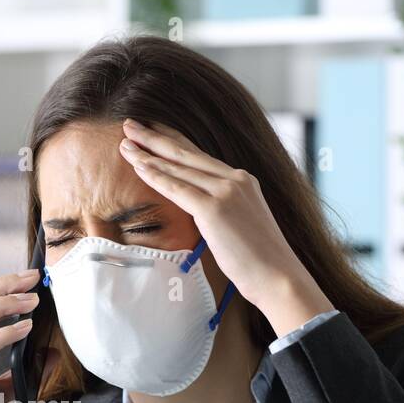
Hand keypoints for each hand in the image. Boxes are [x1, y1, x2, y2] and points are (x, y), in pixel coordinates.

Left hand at [118, 118, 333, 337]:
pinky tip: (138, 167)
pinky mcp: (215, 208)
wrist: (278, 277)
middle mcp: (236, 179)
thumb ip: (221, 210)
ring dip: (148, 154)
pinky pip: (178, 188)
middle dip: (155, 137)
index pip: (200, 157)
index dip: (173, 141)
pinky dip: (156, 176)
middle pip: (186, 152)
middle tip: (130, 125)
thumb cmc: (258, 261)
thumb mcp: (240, 225)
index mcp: (243, 181)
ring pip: (179, 166)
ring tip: (125, 143)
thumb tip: (200, 212)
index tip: (153, 131)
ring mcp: (227, 191)